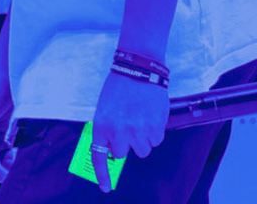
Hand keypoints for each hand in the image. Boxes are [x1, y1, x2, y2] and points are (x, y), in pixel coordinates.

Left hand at [89, 71, 168, 190]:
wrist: (139, 70)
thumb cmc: (119, 87)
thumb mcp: (105, 107)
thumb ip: (108, 129)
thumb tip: (114, 149)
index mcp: (102, 125)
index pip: (100, 156)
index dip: (103, 174)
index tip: (105, 187)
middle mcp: (119, 131)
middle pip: (123, 154)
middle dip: (126, 144)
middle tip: (128, 128)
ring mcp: (138, 130)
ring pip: (143, 149)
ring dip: (143, 139)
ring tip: (141, 119)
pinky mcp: (155, 127)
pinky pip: (156, 140)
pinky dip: (155, 131)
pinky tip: (150, 116)